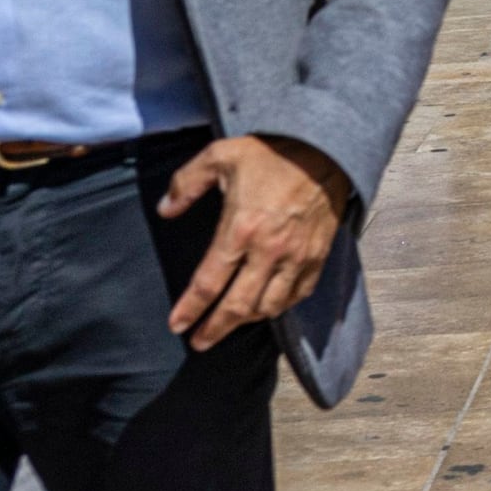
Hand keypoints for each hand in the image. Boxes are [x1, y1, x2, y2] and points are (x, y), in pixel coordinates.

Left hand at [161, 131, 354, 349]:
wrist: (326, 148)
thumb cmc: (271, 152)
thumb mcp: (220, 155)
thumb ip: (186, 183)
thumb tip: (164, 210)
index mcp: (240, 229)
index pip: (208, 283)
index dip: (190, 309)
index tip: (177, 325)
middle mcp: (269, 250)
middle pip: (238, 306)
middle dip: (216, 329)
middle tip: (200, 342)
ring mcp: (296, 256)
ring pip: (270, 306)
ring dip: (247, 320)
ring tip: (232, 323)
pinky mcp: (317, 255)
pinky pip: (298, 294)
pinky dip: (281, 306)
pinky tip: (269, 307)